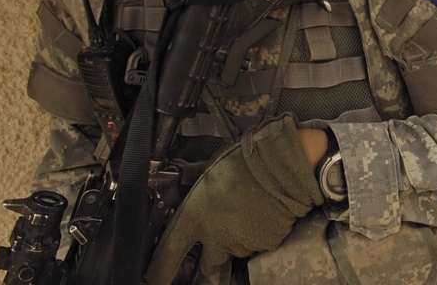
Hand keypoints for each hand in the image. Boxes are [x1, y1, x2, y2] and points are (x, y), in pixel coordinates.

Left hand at [146, 114, 324, 284]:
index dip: (160, 272)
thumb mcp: (207, 177)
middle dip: (212, 256)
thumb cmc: (242, 163)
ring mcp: (241, 244)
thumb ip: (198, 201)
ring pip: (236, 250)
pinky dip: (260, 233)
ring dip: (239, 238)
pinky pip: (259, 244)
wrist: (279, 164)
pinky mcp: (264, 244)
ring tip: (248, 209)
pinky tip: (262, 212)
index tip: (157, 278)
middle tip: (221, 235)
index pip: (167, 258)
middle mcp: (215, 238)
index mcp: (193, 219)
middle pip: (208, 264)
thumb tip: (198, 204)